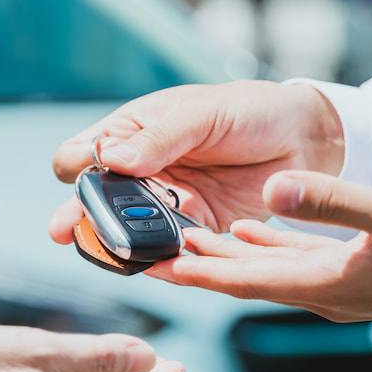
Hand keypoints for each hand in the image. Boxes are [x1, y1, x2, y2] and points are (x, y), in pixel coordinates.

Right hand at [48, 81, 343, 242]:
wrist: (304, 139)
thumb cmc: (249, 110)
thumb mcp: (201, 114)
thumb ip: (159, 138)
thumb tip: (112, 158)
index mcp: (131, 133)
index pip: (81, 155)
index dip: (77, 169)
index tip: (88, 175)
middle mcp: (140, 171)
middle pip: (95, 201)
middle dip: (81, 216)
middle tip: (67, 230)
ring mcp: (164, 202)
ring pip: (125, 230)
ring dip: (116, 240)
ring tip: (110, 251)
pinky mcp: (194, 229)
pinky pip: (167, 248)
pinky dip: (158, 256)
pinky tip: (152, 261)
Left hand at [147, 171, 371, 325]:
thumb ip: (330, 202)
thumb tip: (269, 193)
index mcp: (327, 285)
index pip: (243, 282)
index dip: (197, 275)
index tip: (153, 268)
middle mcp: (327, 293)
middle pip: (247, 280)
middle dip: (200, 267)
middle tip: (154, 250)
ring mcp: (344, 287)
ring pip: (269, 272)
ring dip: (229, 258)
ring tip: (189, 241)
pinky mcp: (360, 274)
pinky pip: (298, 264)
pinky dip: (268, 249)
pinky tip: (255, 229)